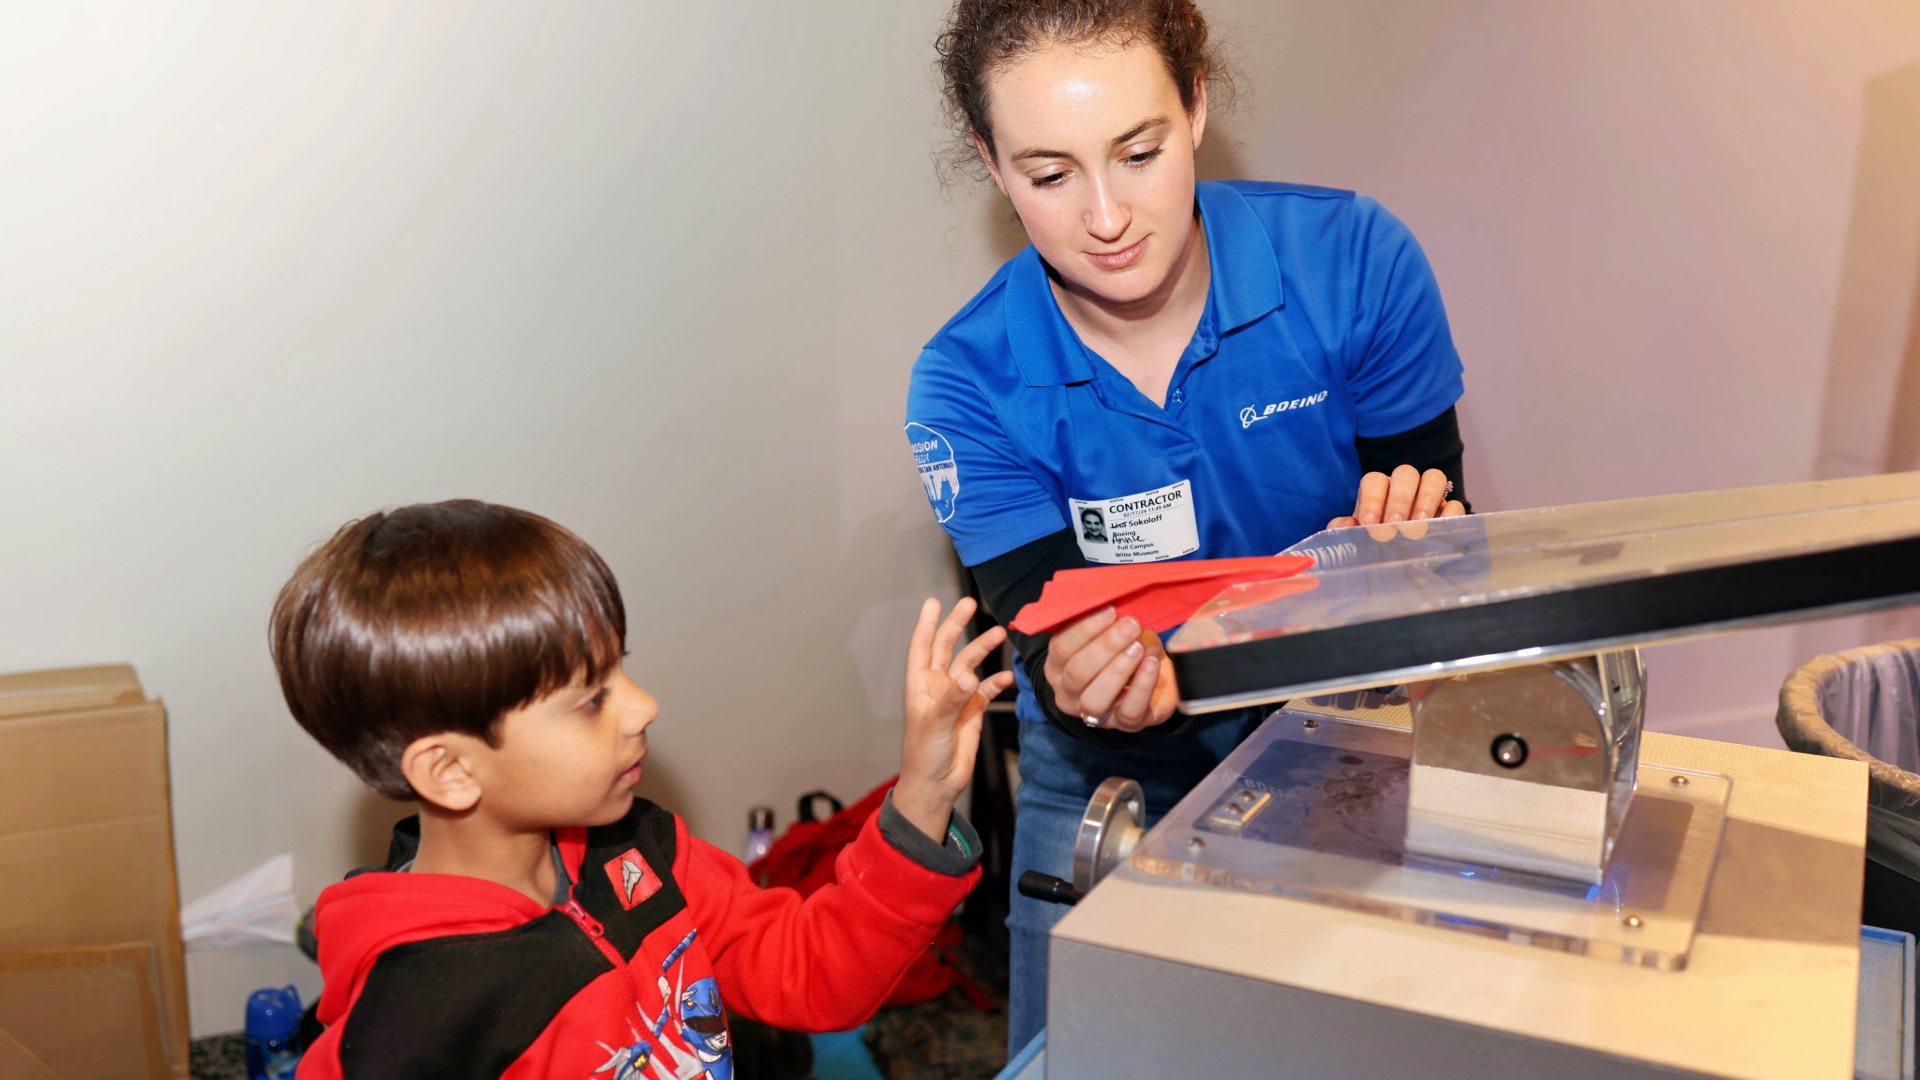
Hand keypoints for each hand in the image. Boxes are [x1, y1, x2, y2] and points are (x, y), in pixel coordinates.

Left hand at [895, 597, 1015, 841]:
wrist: (937, 783)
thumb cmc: (924, 753)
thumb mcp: (935, 723)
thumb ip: (954, 698)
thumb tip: (971, 674)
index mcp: (920, 684)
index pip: (921, 646)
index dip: (927, 623)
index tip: (935, 601)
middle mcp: (938, 686)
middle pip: (947, 647)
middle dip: (958, 625)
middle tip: (971, 603)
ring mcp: (957, 696)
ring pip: (971, 664)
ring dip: (983, 649)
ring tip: (1000, 634)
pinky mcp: (973, 710)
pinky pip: (987, 688)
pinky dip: (997, 680)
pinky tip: (1008, 675)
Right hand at [1042, 607, 1179, 733]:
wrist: (1156, 676)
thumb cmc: (1126, 648)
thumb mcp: (1110, 631)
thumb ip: (1105, 619)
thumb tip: (1111, 597)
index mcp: (1058, 666)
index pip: (1061, 648)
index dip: (1085, 628)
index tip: (1110, 609)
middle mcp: (1069, 693)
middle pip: (1077, 672)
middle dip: (1105, 646)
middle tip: (1130, 624)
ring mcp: (1095, 713)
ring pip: (1095, 698)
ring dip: (1118, 669)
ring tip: (1138, 647)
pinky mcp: (1125, 724)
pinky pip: (1130, 711)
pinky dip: (1142, 686)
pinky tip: (1151, 664)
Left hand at [1326, 464, 1464, 539]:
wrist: (1395, 569)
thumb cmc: (1372, 548)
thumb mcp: (1354, 541)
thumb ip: (1342, 531)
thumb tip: (1347, 523)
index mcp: (1378, 492)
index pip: (1375, 481)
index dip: (1372, 499)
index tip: (1370, 524)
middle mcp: (1404, 489)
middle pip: (1406, 473)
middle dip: (1399, 499)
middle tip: (1394, 525)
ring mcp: (1429, 498)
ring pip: (1434, 478)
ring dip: (1426, 499)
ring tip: (1418, 525)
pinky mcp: (1449, 514)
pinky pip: (1455, 503)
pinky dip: (1448, 514)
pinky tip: (1438, 530)